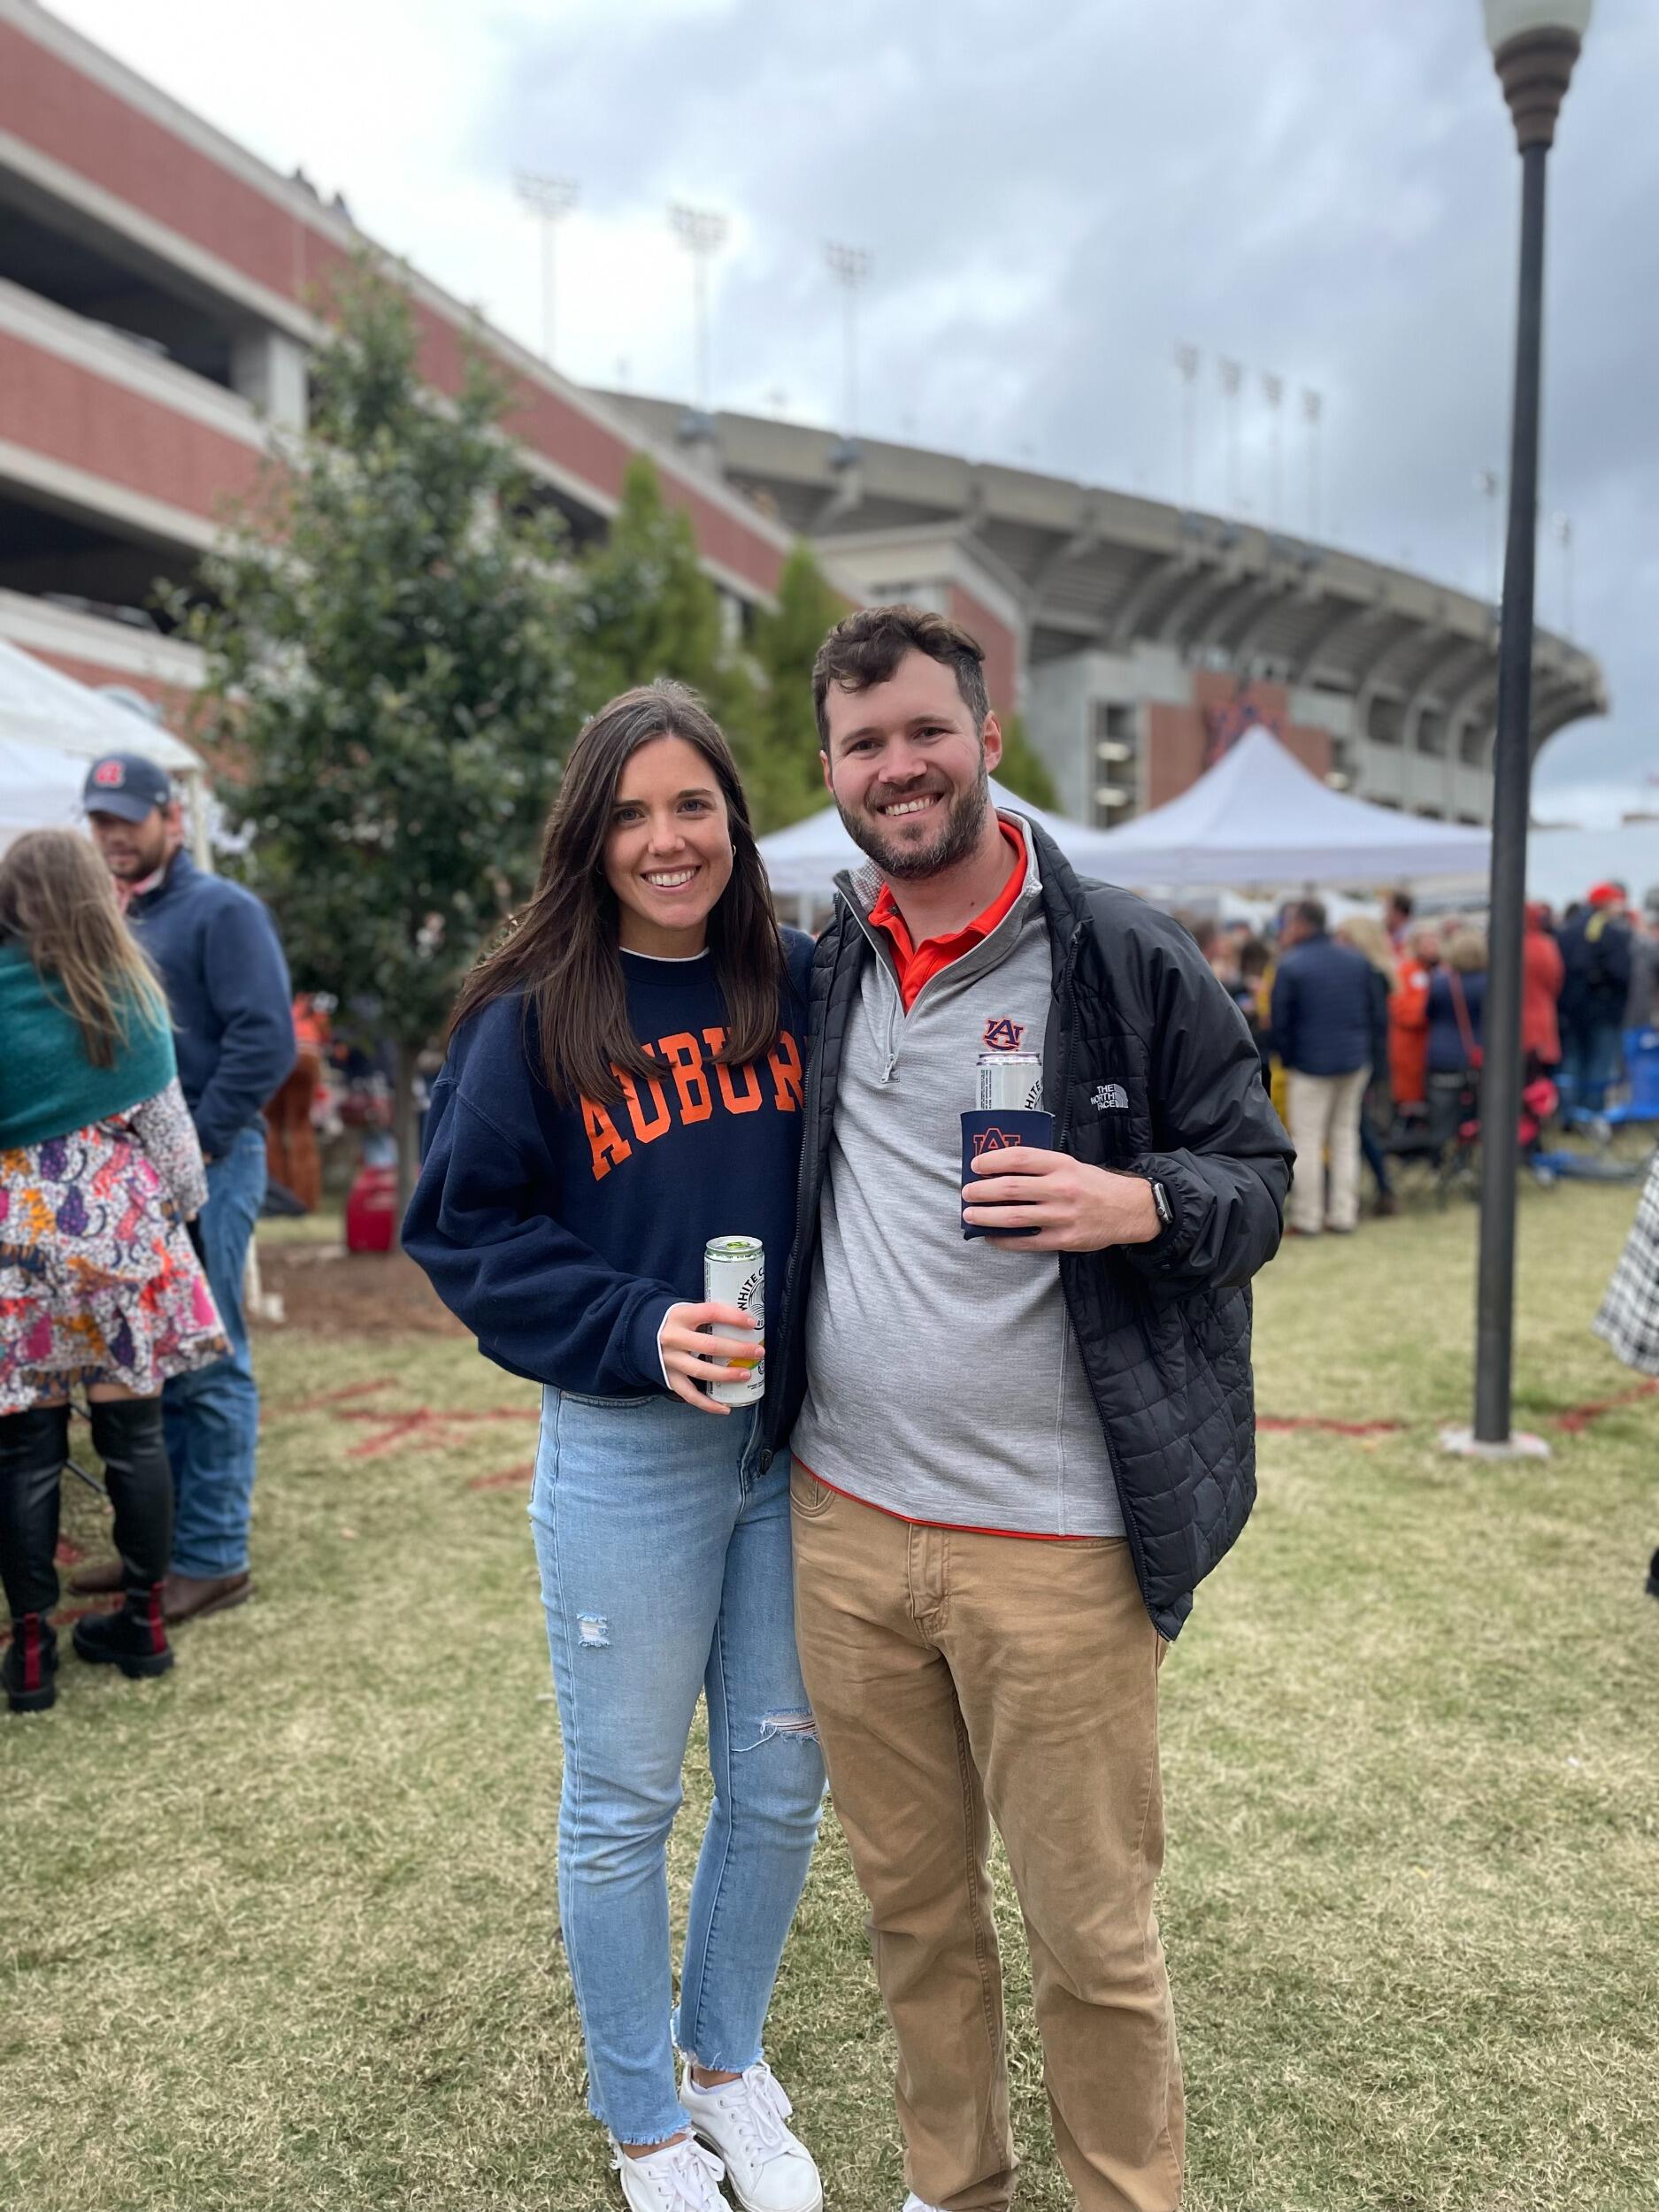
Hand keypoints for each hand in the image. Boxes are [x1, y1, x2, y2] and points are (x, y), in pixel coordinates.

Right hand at [659, 1302, 763, 1416]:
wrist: (637, 1332)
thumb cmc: (672, 1321)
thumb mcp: (685, 1310)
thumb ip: (706, 1316)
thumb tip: (742, 1322)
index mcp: (680, 1315)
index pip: (711, 1312)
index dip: (733, 1317)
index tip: (752, 1324)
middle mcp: (673, 1338)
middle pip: (710, 1345)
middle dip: (738, 1349)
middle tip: (757, 1352)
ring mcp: (669, 1360)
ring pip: (702, 1371)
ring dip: (726, 1375)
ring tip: (745, 1374)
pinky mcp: (668, 1377)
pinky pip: (689, 1394)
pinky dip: (708, 1404)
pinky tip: (725, 1408)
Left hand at [962, 1146, 1160, 1251]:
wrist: (1130, 1209)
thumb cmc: (1095, 1185)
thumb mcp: (1071, 1165)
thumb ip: (1042, 1167)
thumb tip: (1000, 1170)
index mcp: (1062, 1165)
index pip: (1020, 1159)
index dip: (993, 1160)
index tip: (976, 1165)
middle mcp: (1061, 1189)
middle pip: (1011, 1188)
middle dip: (982, 1191)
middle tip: (967, 1192)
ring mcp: (1062, 1216)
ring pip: (1014, 1217)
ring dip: (986, 1216)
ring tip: (970, 1215)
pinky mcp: (1064, 1240)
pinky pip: (1027, 1242)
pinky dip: (1004, 1240)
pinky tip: (990, 1237)